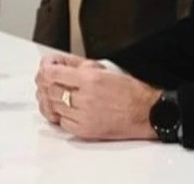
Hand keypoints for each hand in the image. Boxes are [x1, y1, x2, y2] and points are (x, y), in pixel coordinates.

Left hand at [44, 64, 161, 140]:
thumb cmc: (132, 92)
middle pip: (51, 90)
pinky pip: (63, 122)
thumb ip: (82, 66)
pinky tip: (74, 111)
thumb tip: (61, 63)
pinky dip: (65, 116)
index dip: (46, 70)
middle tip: (57, 83)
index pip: (53, 73)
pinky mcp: (84, 130)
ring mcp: (83, 115)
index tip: (47, 69)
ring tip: (68, 97)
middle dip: (51, 85)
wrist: (147, 112)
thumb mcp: (108, 71)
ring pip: (54, 107)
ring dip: (57, 101)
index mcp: (92, 79)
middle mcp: (85, 97)